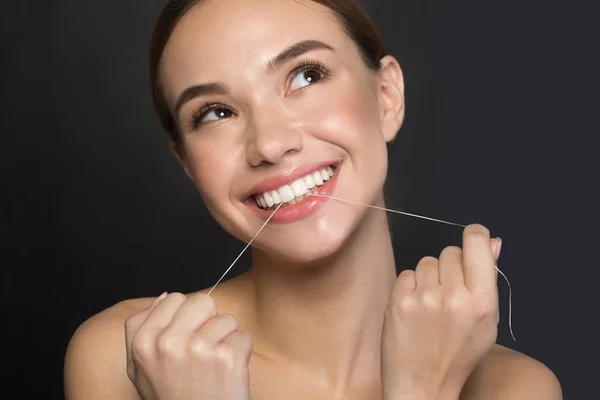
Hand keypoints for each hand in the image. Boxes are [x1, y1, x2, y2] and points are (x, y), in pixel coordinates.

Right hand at [125, 292, 252, 399]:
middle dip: (208, 321)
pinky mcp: (227, 358)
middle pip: (201, 301)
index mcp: (143, 341)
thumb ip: (141, 329)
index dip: (185, 316)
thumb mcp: (140, 367)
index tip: (186, 337)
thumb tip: (164, 296)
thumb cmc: (171, 397)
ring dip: (226, 339)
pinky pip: (243, 336)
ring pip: (226, 319)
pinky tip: (228, 372)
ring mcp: (199, 349)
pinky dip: (241, 353)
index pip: (173, 298)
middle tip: (204, 348)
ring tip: (214, 364)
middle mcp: (168, 342)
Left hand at [380, 224, 501, 399]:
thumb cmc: (458, 354)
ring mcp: (424, 298)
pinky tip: (416, 307)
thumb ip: (488, 278)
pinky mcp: (399, 301)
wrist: (423, 384)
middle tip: (450, 292)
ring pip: (427, 261)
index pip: (477, 244)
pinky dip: (411, 286)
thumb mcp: (486, 321)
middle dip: (451, 266)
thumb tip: (492, 241)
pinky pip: (408, 273)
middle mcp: (454, 297)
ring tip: (432, 303)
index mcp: (483, 303)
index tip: (473, 237)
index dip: (475, 235)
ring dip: (429, 276)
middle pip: (450, 252)